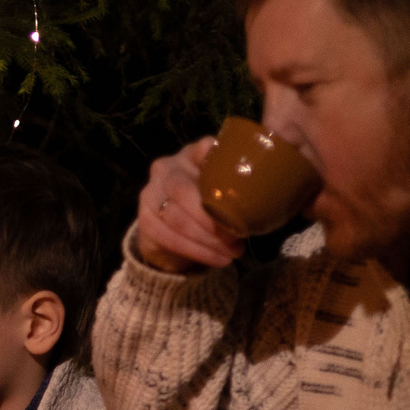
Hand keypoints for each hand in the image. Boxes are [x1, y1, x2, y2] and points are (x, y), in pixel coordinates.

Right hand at [135, 136, 244, 275]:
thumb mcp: (222, 192)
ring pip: (176, 218)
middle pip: (184, 191)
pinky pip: (168, 238)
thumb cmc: (207, 207)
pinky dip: (196, 251)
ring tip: (231, 253)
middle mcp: (166, 169)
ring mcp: (150, 193)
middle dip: (211, 218)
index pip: (204, 150)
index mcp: (190, 155)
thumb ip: (236, 188)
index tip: (238, 182)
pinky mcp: (144, 220)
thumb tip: (265, 201)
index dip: (217, 162)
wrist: (171, 233)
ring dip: (207, 240)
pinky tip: (217, 259)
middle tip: (236, 237)